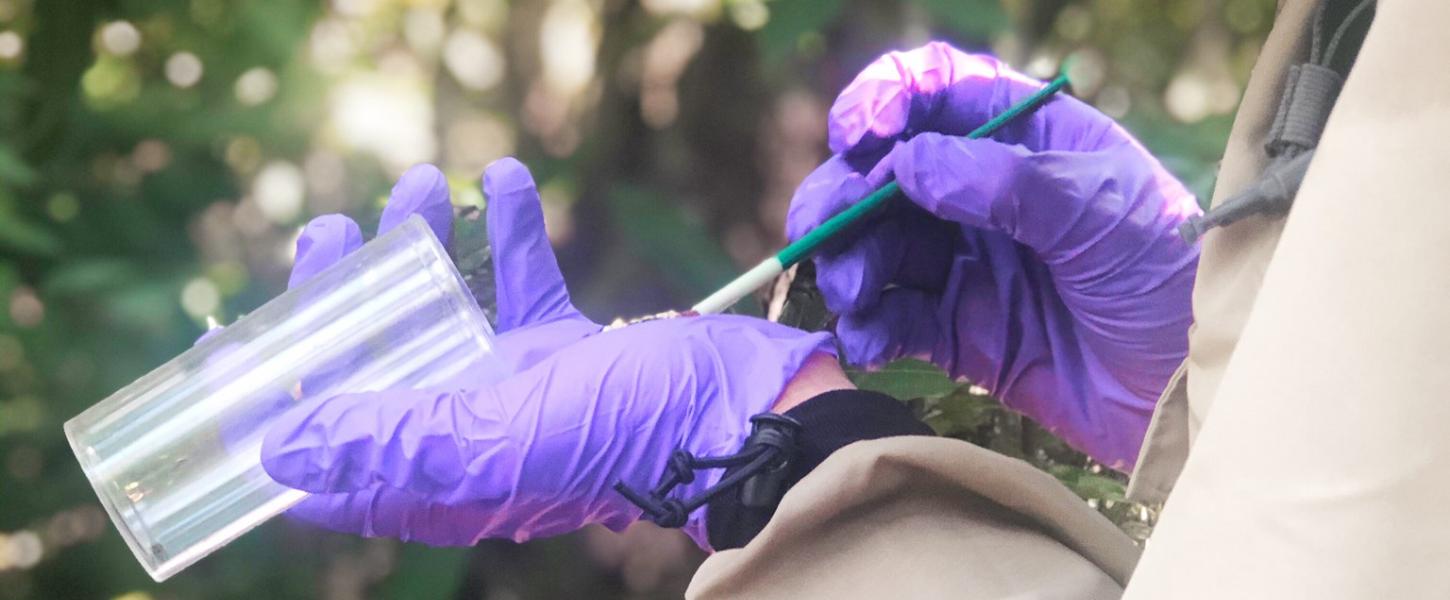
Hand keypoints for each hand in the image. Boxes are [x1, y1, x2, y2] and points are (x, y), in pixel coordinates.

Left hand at [261, 159, 834, 547]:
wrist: (749, 409)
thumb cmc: (633, 433)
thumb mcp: (501, 438)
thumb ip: (393, 442)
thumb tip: (278, 451)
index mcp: (441, 477)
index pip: (326, 457)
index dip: (270, 407)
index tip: (231, 345)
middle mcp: (468, 435)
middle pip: (376, 367)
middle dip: (344, 299)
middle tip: (331, 233)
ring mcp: (518, 389)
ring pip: (444, 315)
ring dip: (426, 247)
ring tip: (427, 185)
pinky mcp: (567, 347)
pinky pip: (521, 284)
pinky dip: (512, 232)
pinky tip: (508, 178)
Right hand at [787, 42, 1199, 469]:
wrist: (1196, 390)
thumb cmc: (1170, 276)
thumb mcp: (1100, 211)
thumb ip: (1002, 183)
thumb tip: (905, 164)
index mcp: (1026, 138)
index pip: (938, 93)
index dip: (886, 99)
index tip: (859, 134)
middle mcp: (985, 193)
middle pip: (885, 172)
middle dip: (843, 194)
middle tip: (822, 228)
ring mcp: (968, 262)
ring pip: (876, 245)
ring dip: (848, 261)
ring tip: (852, 290)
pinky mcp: (960, 332)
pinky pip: (892, 317)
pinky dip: (869, 324)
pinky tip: (869, 336)